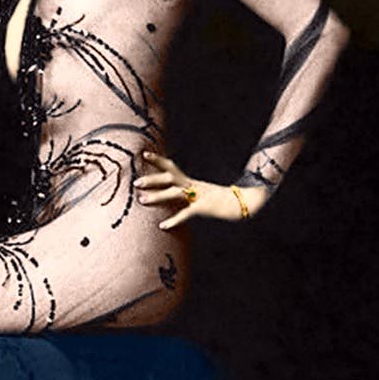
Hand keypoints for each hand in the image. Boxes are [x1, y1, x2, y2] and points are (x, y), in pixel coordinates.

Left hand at [135, 150, 265, 229]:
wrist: (242, 203)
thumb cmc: (220, 201)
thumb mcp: (201, 194)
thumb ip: (186, 194)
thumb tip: (170, 195)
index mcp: (191, 181)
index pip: (171, 167)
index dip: (158, 159)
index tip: (143, 154)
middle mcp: (193, 185)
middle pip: (170, 178)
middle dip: (152, 179)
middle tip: (135, 183)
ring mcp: (198, 196)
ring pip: (175, 193)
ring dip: (157, 196)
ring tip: (141, 200)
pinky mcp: (204, 208)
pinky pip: (187, 213)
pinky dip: (174, 219)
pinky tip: (162, 225)